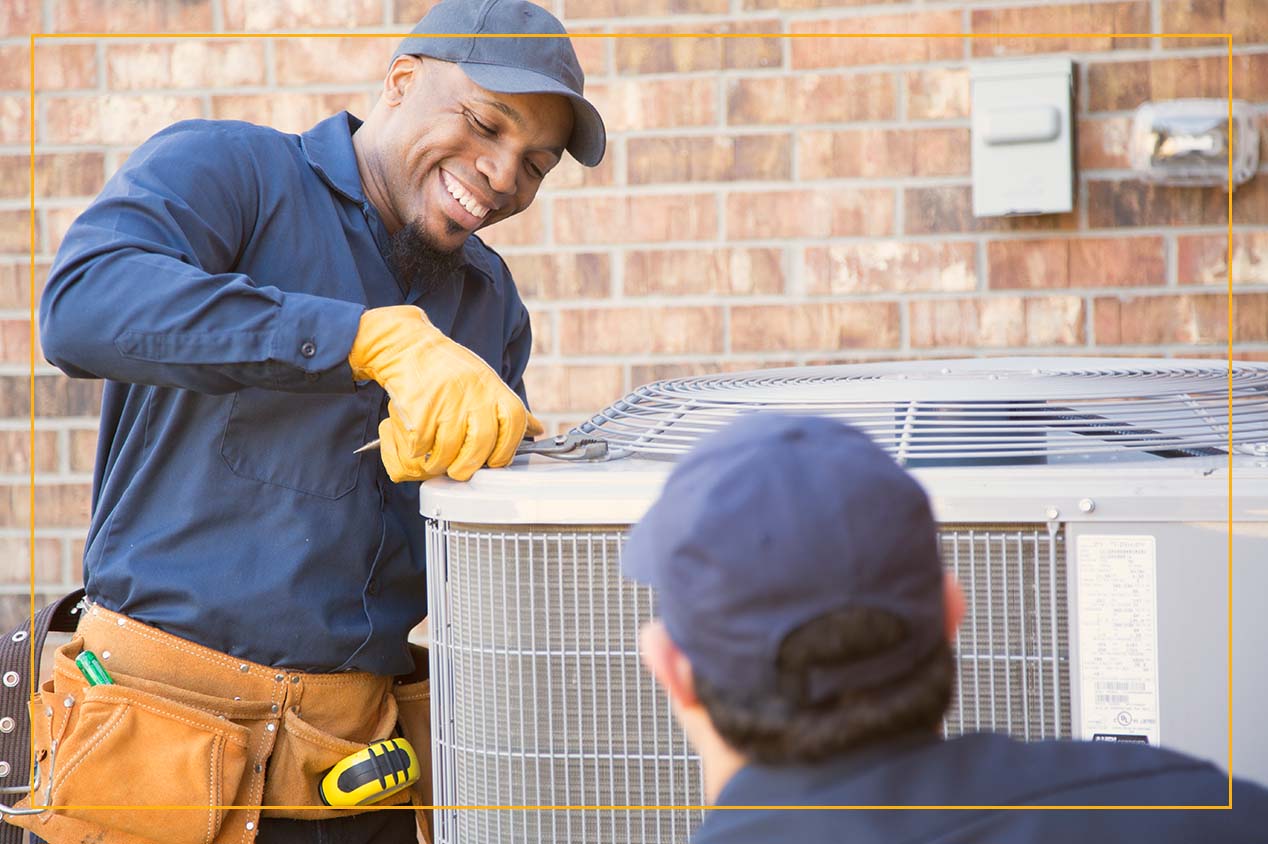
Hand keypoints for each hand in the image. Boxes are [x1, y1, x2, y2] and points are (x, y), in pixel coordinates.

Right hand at [349, 306, 542, 481]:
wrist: (408, 346)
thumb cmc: (448, 368)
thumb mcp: (485, 381)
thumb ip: (507, 408)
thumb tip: (536, 428)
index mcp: (493, 388)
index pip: (514, 423)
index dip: (507, 449)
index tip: (495, 461)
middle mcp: (473, 393)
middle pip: (482, 442)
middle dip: (470, 465)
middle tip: (460, 471)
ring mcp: (446, 400)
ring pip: (449, 449)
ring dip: (440, 463)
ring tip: (435, 461)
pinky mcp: (420, 407)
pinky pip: (422, 444)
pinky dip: (417, 450)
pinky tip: (418, 444)